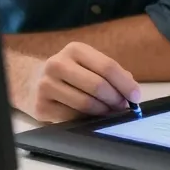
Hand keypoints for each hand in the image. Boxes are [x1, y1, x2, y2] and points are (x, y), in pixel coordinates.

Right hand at [12, 42, 140, 122]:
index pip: (107, 66)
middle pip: (97, 85)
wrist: (32, 82)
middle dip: (116, 99)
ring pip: (85, 103)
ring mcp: (46, 85)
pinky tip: (92, 118)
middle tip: (123, 107)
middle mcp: (57, 64)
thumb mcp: (89, 64)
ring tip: (110, 112)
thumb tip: (132, 92)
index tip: (137, 97)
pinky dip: (87, 120)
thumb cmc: (72, 74)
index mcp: (75, 49)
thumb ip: (111, 74)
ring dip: (103, 112)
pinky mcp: (40, 106)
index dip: (125, 83)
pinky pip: (71, 117)